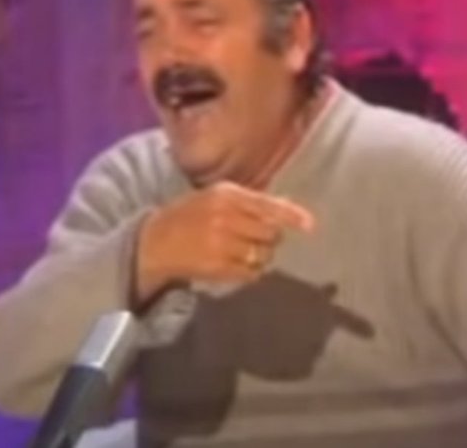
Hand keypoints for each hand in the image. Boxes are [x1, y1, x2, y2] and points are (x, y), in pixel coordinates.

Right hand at [134, 182, 313, 303]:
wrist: (155, 242)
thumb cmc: (190, 215)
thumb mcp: (216, 197)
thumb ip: (250, 201)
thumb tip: (287, 208)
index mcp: (226, 194)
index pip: (267, 205)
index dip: (292, 216)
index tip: (311, 225)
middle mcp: (225, 217)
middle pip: (270, 233)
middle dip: (269, 238)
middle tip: (254, 238)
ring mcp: (221, 243)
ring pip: (263, 254)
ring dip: (261, 256)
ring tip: (242, 251)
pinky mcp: (218, 267)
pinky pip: (251, 272)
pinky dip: (250, 271)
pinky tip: (236, 264)